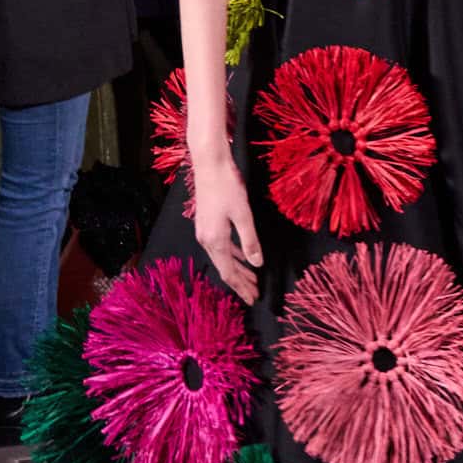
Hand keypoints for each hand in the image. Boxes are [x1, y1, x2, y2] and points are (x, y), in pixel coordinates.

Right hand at [193, 152, 261, 303]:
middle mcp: (206, 240)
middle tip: (255, 294)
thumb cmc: (228, 187)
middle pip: (225, 268)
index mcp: (214, 240)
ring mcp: (204, 232)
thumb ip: (250, 241)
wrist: (209, 165)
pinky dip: (233, 255)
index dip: (241, 287)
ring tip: (253, 280)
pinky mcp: (207, 224)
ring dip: (238, 269)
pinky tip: (242, 257)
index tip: (253, 298)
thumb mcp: (243, 215)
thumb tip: (257, 264)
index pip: (229, 272)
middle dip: (240, 283)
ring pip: (223, 258)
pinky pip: (221, 247)